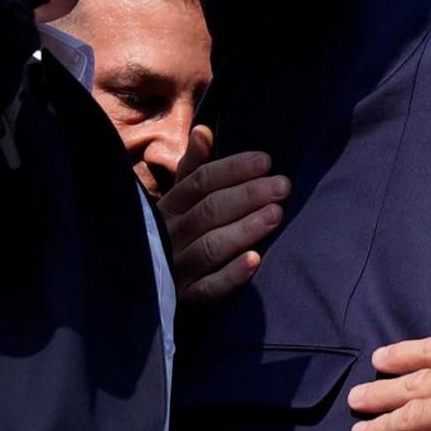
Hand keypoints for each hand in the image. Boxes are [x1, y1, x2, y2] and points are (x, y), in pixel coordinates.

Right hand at [160, 124, 289, 300]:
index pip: (199, 182)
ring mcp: (175, 269)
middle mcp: (169, 236)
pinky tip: (255, 261)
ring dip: (244, 229)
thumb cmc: (175, 235)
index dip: (233, 169)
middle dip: (248, 195)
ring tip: (276, 214)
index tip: (266, 161)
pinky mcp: (184, 300)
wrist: (147, 293)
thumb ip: (193, 169)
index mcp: (168, 207)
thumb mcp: (179, 202)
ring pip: (210, 246)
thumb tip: (204, 130)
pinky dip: (231, 275)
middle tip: (283, 186)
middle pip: (208, 211)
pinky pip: (208, 289)